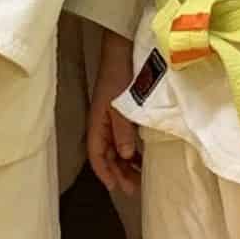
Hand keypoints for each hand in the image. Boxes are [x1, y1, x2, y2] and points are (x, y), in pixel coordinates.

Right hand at [85, 25, 143, 197]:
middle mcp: (102, 123)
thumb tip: (126, 156)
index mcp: (97, 123)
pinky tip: (143, 157)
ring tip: (141, 177)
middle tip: (134, 189)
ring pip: (117, 148)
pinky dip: (132, 150)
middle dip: (119, 173)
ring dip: (126, 164)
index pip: (97, 155)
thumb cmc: (119, 75)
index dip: (105, 172)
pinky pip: (124, 138)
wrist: (121, 49)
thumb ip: (122, 131)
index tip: (116, 188)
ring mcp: (111, 118)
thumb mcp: (121, 105)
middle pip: (107, 155)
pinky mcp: (122, 112)